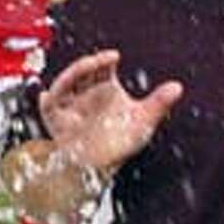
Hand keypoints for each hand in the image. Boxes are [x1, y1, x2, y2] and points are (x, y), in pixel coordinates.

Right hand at [38, 49, 181, 175]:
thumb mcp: (142, 122)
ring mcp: (70, 105)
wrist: (101, 167)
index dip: (106, 59)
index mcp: (104, 87)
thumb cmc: (120, 142)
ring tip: (83, 69)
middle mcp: (85, 92)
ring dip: (71, 74)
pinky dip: (46, 101)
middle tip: (101, 60)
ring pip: (64, 83)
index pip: (103, 67)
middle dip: (89, 64)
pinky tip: (46, 96)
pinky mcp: (57, 120)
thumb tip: (178, 87)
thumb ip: (158, 103)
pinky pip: (48, 108)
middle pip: (83, 71)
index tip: (114, 57)